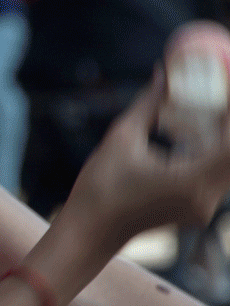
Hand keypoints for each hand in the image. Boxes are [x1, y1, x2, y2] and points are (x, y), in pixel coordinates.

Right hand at [74, 69, 229, 246]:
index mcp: (190, 180)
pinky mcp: (196, 211)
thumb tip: (163, 74)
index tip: (225, 93)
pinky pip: (218, 179)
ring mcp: (203, 208)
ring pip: (229, 169)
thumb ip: (149, 104)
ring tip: (213, 113)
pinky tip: (201, 136)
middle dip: (228, 126)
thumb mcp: (121, 137)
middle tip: (220, 100)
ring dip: (224, 141)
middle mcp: (205, 197)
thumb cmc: (100, 186)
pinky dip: (216, 155)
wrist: (90, 231)